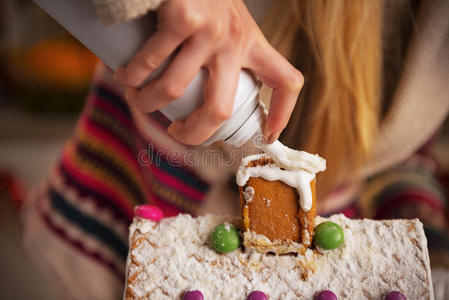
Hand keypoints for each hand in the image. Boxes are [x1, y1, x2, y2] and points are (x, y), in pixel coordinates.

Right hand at [114, 0, 302, 144]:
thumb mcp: (228, 22)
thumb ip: (224, 51)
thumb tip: (202, 94)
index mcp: (253, 43)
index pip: (286, 82)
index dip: (282, 115)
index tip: (268, 136)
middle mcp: (235, 40)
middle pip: (220, 110)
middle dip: (193, 133)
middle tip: (176, 131)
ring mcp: (209, 30)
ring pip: (174, 90)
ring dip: (147, 103)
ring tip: (137, 98)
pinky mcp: (182, 18)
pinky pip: (150, 63)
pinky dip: (131, 77)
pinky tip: (124, 76)